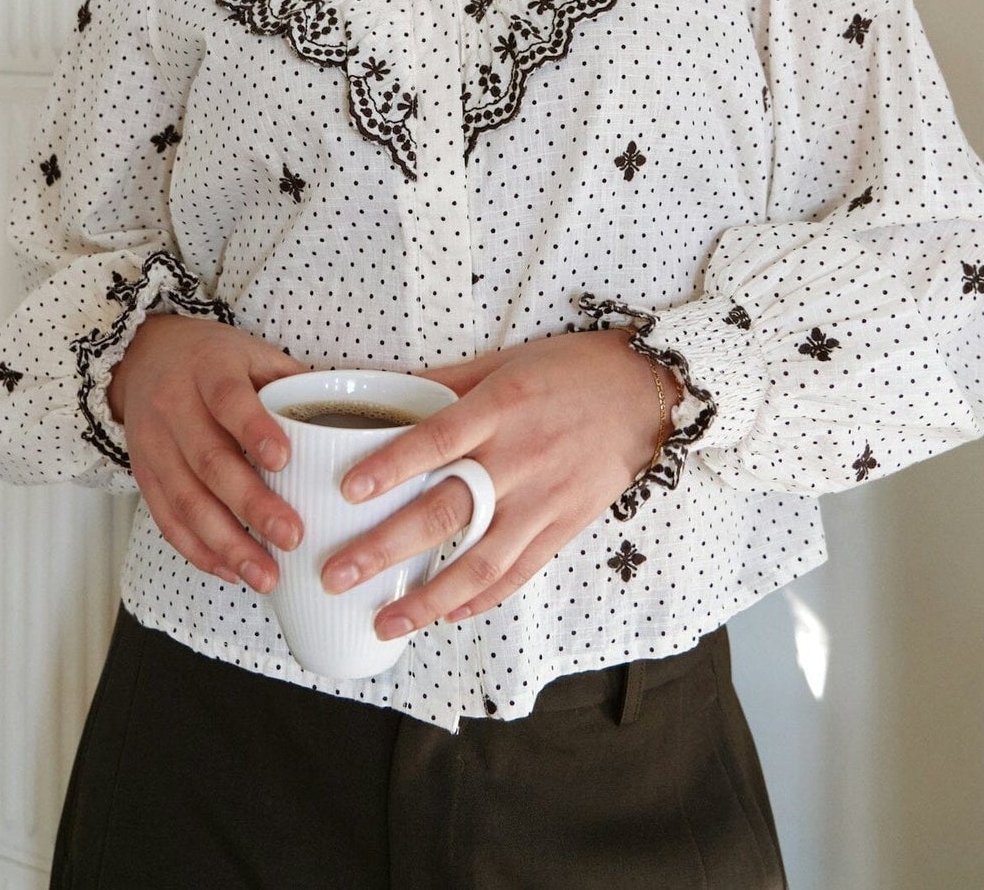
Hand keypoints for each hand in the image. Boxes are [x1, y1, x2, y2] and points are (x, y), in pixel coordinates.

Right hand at [108, 313, 309, 590]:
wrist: (146, 356)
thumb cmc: (214, 360)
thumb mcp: (252, 353)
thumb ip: (292, 383)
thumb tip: (346, 420)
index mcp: (208, 369)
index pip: (228, 399)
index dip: (254, 430)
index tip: (284, 461)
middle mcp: (174, 406)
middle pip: (209, 460)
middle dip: (251, 504)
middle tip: (292, 537)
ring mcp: (154, 444)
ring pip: (186, 500)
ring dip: (227, 543)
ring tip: (266, 575)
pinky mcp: (144, 475)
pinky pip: (167, 520)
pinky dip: (199, 550)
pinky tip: (231, 570)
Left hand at [318, 329, 679, 638]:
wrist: (647, 391)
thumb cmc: (570, 369)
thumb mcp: (505, 362)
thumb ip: (445, 382)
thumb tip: (380, 390)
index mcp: (500, 407)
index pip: (438, 439)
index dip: (392, 465)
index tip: (347, 491)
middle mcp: (520, 457)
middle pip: (448, 510)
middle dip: (387, 548)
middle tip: (337, 574)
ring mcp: (545, 498)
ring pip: (482, 560)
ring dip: (429, 597)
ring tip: (384, 621)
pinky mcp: (566, 525)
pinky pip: (519, 571)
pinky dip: (481, 599)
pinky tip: (446, 615)